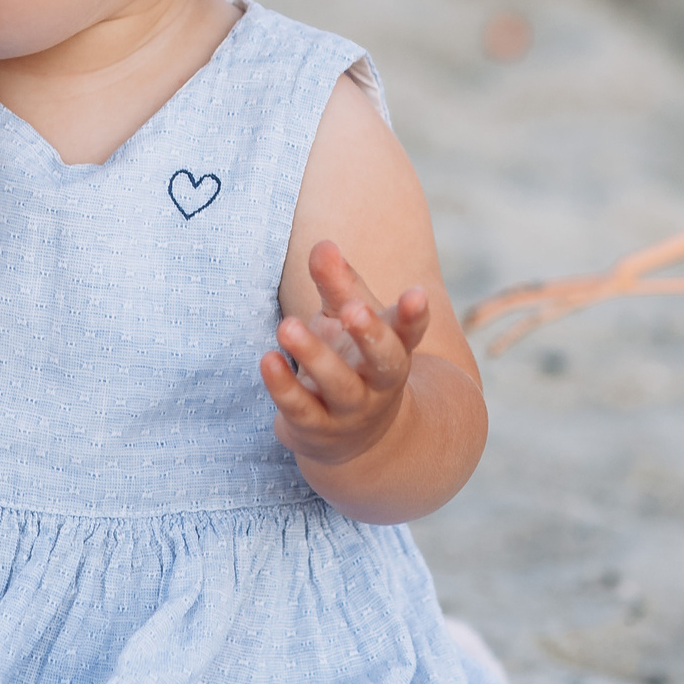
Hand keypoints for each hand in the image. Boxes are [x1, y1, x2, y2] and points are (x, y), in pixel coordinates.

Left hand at [261, 240, 429, 468]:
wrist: (351, 437)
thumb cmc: (351, 359)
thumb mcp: (347, 318)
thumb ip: (337, 283)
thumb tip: (323, 245)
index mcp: (394, 349)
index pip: (408, 332)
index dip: (414, 314)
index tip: (416, 293)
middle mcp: (380, 383)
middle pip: (385, 361)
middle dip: (371, 335)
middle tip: (354, 309)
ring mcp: (351, 410)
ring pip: (339, 385)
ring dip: (314, 356)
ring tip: (287, 325)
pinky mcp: (316, 428)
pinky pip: (300, 408)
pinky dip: (282, 385)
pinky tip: (267, 359)